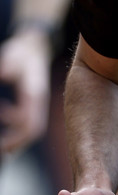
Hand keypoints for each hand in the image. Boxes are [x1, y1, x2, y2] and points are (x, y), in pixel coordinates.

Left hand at [0, 30, 50, 154]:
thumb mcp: (11, 59)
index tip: (3, 148)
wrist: (35, 42)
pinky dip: (15, 120)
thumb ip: (7, 69)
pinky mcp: (33, 97)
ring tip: (2, 142)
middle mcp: (38, 100)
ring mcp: (37, 99)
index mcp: (35, 95)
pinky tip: (1, 112)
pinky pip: (27, 115)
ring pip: (31, 124)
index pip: (31, 125)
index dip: (18, 140)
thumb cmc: (22, 51)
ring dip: (17, 135)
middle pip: (33, 130)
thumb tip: (2, 79)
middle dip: (18, 143)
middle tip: (2, 152)